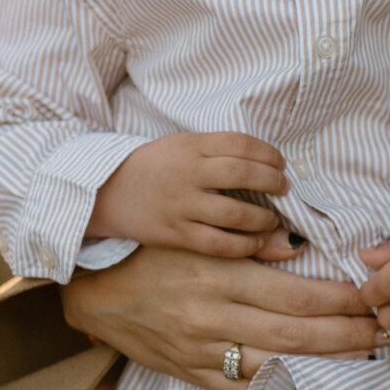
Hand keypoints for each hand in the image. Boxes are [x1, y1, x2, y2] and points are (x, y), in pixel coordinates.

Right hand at [60, 244, 386, 389]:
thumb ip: (248, 245)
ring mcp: (202, 353)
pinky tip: (313, 388)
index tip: (370, 299)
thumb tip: (299, 247)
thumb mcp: (198, 238)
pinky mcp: (192, 375)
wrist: (95, 293)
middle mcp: (213, 319)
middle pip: (296, 335)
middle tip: (383, 332)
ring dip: (325, 364)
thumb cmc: (153, 255)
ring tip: (363, 358)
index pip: (296, 296)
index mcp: (219, 278)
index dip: (341, 302)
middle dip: (347, 335)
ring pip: (276, 367)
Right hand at [89, 132, 290, 258]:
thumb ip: (218, 153)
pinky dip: (244, 246)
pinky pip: (218, 244)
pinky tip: (254, 243)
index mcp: (190, 146)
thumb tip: (269, 166)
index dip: (268, 154)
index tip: (279, 163)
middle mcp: (187, 174)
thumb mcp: (182, 146)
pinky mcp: (175, 234)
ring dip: (263, 218)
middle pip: (243, 174)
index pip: (240, 144)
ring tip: (271, 219)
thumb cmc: (154, 167)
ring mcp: (181, 206)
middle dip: (273, 182)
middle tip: (283, 189)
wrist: (106, 192)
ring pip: (236, 213)